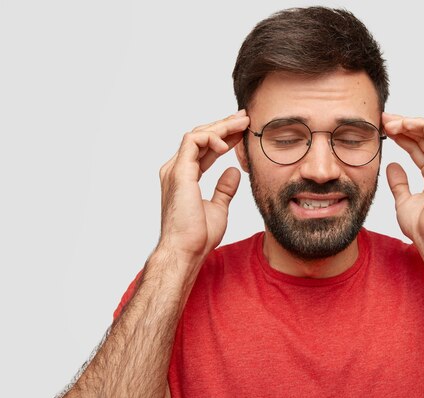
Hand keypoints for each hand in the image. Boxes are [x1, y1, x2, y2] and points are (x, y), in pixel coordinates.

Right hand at [157, 110, 249, 265]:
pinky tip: (227, 144)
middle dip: (223, 125)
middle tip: (244, 117)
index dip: (224, 137)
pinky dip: (211, 137)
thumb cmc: (198, 236)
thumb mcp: (218, 208)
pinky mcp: (179, 172)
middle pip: (200, 137)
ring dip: (220, 126)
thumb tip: (233, 171)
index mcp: (184, 177)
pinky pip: (193, 141)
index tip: (243, 131)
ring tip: (241, 122)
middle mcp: (177, 170)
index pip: (204, 148)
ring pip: (197, 134)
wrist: (186, 251)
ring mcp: (175, 169)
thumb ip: (224, 189)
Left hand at [383, 113, 423, 248]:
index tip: (384, 130)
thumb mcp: (404, 201)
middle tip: (383, 119)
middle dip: (403, 126)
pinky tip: (404, 124)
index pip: (419, 148)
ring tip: (389, 121)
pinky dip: (420, 125)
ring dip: (409, 123)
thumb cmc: (423, 227)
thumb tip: (392, 166)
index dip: (402, 136)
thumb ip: (399, 183)